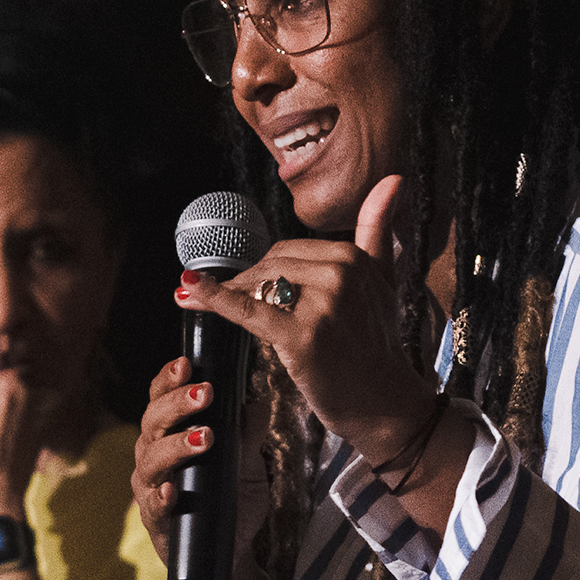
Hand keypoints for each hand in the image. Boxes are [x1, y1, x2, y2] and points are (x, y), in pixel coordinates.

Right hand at [130, 351, 278, 579]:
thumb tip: (257, 395)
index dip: (169, 379)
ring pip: (150, 459)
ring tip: (205, 437)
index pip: (161, 399)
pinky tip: (176, 489)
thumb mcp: (246, 463)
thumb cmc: (230, 503)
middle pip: (151, 421)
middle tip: (204, 393)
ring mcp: (151, 489)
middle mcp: (152, 457)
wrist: (230, 554)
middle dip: (176, 404)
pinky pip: (153, 505)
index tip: (187, 363)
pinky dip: (163, 495)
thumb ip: (246, 432)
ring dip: (176, 445)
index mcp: (169, 435)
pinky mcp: (155, 520)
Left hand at [174, 171, 463, 507]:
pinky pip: (248, 310)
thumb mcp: (385, 280)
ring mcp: (323, 304)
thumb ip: (378, 229)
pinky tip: (187, 290)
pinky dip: (213, 299)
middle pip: (268, 267)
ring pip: (258, 287)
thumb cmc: (375, 342)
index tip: (238, 285)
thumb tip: (392, 178)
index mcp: (352, 258)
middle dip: (244, 285)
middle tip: (227, 305)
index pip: (286, 252)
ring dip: (230, 297)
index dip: (259, 273)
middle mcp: (340, 274)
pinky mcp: (303, 336)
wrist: (381, 402)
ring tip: (203, 304)